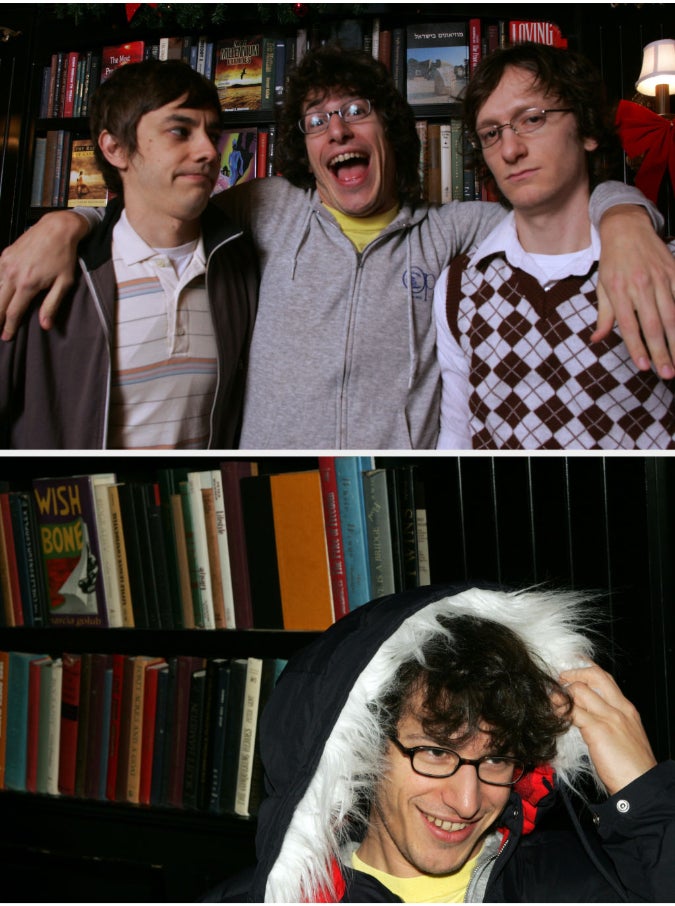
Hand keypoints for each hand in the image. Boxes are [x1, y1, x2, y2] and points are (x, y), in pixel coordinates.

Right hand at [0, 211, 88, 339]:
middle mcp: (12, 274)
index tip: (6, 337)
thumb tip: (45, 326)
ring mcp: (6, 263)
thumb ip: (51, 305)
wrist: (57, 229)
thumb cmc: (63, 256)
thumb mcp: (64, 283)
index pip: (14, 312)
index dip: (9, 327)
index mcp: (27, 284)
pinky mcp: (4, 255)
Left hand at [558, 662, 656, 795]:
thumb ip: (607, 721)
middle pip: (594, 675)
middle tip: (559, 680)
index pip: (605, 678)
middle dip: (573, 673)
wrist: (641, 786)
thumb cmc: (632, 767)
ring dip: (561, 693)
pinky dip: (559, 710)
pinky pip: (572, 711)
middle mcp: (619, 709)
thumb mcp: (624, 737)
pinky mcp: (598, 729)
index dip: (585, 670)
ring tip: (551, 699)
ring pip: (579, 690)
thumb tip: (583, 714)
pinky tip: (553, 712)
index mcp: (627, 709)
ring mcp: (609, 717)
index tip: (570, 670)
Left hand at [593, 205, 674, 379]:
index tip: (644, 368)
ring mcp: (661, 278)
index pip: (629, 326)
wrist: (626, 228)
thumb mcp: (602, 287)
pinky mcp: (674, 271)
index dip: (637, 348)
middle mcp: (641, 285)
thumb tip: (596, 340)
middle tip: (667, 374)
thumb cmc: (612, 262)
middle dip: (662, 352)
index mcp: (619, 291)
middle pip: (654, 325)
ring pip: (673, 315)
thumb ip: (604, 315)